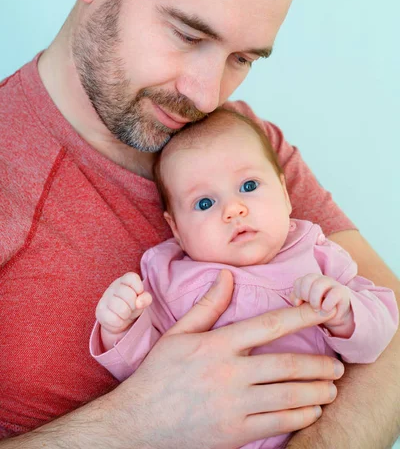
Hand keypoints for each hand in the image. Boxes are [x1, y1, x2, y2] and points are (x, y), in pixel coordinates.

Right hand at [96, 272, 151, 341]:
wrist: (119, 320)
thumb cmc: (132, 305)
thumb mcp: (142, 300)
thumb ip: (146, 298)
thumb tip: (139, 303)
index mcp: (124, 280)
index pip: (132, 278)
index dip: (139, 287)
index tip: (139, 294)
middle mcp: (113, 287)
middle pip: (129, 295)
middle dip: (134, 305)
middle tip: (131, 307)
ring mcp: (105, 298)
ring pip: (122, 308)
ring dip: (127, 314)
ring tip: (125, 313)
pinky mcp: (100, 311)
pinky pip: (115, 319)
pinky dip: (120, 322)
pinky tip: (118, 319)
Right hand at [108, 270, 344, 448]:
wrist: (137, 421)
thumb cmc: (159, 374)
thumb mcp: (179, 333)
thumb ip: (207, 305)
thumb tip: (227, 276)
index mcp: (217, 345)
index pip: (268, 325)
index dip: (301, 316)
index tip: (323, 312)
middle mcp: (229, 374)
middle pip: (287, 365)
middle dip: (319, 365)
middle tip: (338, 365)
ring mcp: (233, 406)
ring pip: (288, 396)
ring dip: (316, 391)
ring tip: (331, 388)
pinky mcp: (234, 433)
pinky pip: (277, 424)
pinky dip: (301, 417)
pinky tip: (312, 411)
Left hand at [290, 274, 354, 335]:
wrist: (336, 315)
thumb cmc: (318, 308)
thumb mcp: (305, 305)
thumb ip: (297, 300)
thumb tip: (297, 302)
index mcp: (310, 280)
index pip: (299, 281)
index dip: (297, 294)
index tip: (300, 304)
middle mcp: (321, 279)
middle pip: (308, 279)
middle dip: (305, 295)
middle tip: (309, 306)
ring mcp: (332, 284)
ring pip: (319, 284)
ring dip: (315, 299)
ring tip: (316, 309)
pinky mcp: (342, 292)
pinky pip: (334, 293)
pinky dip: (327, 304)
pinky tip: (325, 310)